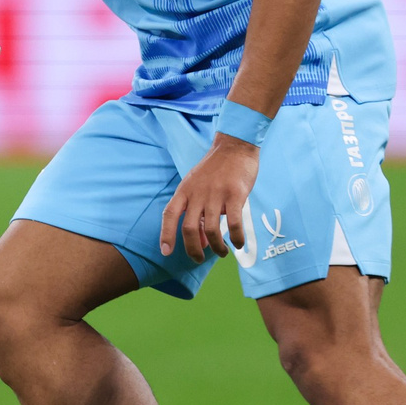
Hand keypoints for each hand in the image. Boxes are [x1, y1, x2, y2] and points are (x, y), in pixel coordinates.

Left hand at [159, 135, 259, 258]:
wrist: (234, 146)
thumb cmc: (216, 169)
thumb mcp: (198, 186)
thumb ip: (197, 211)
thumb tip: (201, 241)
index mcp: (185, 190)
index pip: (170, 214)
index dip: (166, 234)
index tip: (166, 252)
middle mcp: (197, 193)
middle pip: (189, 228)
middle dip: (193, 249)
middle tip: (199, 259)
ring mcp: (216, 194)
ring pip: (211, 229)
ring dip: (217, 247)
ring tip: (222, 253)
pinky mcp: (235, 194)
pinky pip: (234, 223)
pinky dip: (236, 238)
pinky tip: (239, 243)